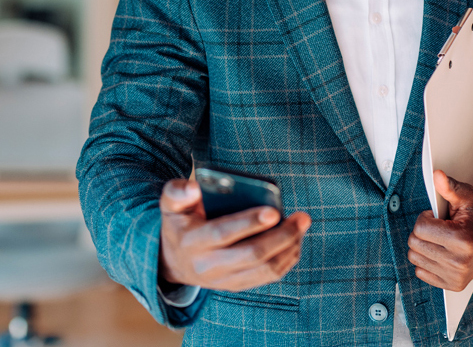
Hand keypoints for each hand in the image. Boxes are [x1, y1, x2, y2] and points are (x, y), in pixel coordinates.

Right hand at [158, 179, 311, 291]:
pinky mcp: (237, 285)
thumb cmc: (180, 224)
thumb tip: (194, 187)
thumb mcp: (170, 205)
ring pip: (265, 269)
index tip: (274, 211)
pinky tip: (295, 240)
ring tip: (301, 225)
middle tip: (302, 217)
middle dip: (282, 236)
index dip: (249, 223)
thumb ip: (177, 192)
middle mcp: (209, 266)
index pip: (223, 233)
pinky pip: (268, 277)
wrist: (173, 261)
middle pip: (252, 254)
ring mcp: (224, 280)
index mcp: (193, 242)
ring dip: (289, 248)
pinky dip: (286, 260)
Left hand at [407, 170, 472, 291]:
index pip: (420, 228)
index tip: (438, 217)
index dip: (426, 217)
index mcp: (462, 239)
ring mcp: (455, 276)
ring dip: (423, 246)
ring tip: (441, 239)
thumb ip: (450, 187)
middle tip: (439, 227)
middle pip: (415, 243)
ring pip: (415, 258)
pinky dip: (426, 261)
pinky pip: (421, 272)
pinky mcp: (452, 285)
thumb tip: (437, 175)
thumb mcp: (468, 197)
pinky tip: (441, 253)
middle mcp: (459, 262)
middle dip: (423, 231)